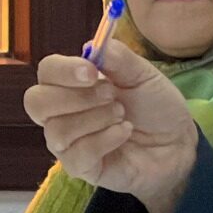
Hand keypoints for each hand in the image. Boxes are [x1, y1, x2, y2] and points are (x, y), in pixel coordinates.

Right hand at [23, 41, 198, 212]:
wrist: (176, 143)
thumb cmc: (154, 106)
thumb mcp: (142, 74)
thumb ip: (118, 58)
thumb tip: (92, 45)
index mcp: (72, 83)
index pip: (47, 72)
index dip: (63, 71)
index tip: (92, 72)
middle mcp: (61, 112)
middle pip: (36, 102)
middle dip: (75, 97)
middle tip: (111, 95)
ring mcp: (67, 142)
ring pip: (57, 130)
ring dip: (95, 119)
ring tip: (122, 115)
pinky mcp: (79, 167)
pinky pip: (77, 154)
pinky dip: (105, 140)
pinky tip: (124, 133)